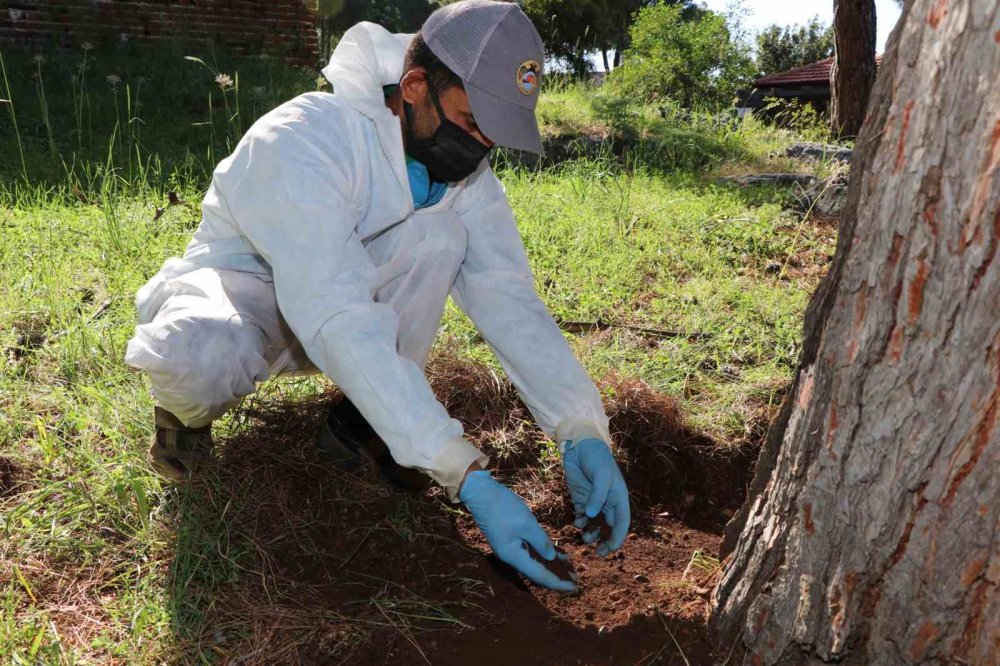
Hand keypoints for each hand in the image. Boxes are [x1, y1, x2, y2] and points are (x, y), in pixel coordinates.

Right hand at [460, 469, 577, 592]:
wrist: (481, 493)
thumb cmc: (504, 508)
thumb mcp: (526, 524)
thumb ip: (541, 542)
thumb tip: (551, 558)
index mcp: (514, 556)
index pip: (539, 575)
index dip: (557, 583)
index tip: (574, 587)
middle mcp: (511, 557)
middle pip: (537, 572)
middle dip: (556, 576)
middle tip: (576, 580)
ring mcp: (510, 548)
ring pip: (535, 562)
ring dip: (551, 566)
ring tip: (569, 568)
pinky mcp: (510, 539)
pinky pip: (530, 552)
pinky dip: (543, 554)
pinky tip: (556, 553)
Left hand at [562, 438, 630, 555]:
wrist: (580, 445)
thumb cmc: (596, 458)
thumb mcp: (601, 475)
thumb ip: (598, 495)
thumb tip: (592, 515)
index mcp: (618, 498)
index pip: (622, 523)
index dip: (618, 538)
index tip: (611, 549)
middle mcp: (607, 502)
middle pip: (609, 527)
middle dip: (604, 540)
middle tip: (597, 552)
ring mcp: (593, 501)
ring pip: (595, 524)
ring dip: (591, 533)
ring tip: (584, 538)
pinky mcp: (580, 498)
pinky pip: (582, 516)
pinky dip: (580, 522)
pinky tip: (576, 522)